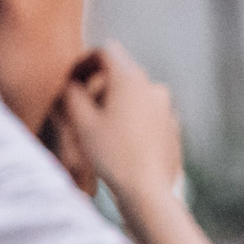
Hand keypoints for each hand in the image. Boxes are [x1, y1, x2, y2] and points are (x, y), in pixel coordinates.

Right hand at [44, 43, 183, 204]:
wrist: (147, 191)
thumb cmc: (112, 155)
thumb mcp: (81, 122)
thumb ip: (72, 93)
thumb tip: (71, 83)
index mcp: (130, 78)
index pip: (106, 52)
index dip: (85, 62)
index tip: (72, 79)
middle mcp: (152, 87)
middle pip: (121, 73)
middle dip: (99, 86)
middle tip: (80, 109)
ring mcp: (166, 107)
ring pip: (134, 95)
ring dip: (115, 104)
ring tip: (98, 129)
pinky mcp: (172, 127)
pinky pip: (147, 114)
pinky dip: (131, 120)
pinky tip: (119, 143)